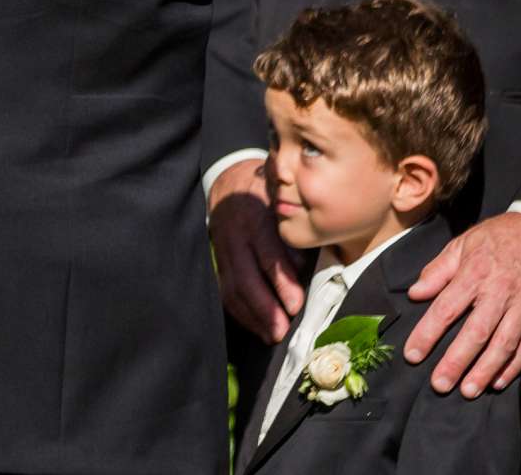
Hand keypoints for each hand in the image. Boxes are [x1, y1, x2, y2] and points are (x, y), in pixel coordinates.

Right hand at [207, 157, 305, 342]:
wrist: (230, 183)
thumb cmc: (266, 193)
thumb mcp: (282, 200)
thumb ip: (292, 231)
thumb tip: (302, 265)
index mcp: (254, 218)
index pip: (268, 255)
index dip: (281, 283)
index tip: (295, 306)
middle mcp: (235, 237)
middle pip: (246, 278)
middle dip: (265, 309)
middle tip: (281, 331)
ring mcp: (223, 251)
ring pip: (232, 289)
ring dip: (252, 316)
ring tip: (271, 336)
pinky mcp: (218, 262)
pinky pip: (225, 291)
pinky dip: (240, 312)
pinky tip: (256, 327)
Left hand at [404, 211, 520, 396]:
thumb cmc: (501, 236)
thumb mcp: (464, 243)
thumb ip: (439, 270)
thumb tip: (415, 293)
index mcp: (475, 273)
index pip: (446, 309)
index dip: (427, 334)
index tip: (413, 355)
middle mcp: (499, 292)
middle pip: (475, 333)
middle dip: (456, 362)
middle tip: (440, 385)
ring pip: (504, 344)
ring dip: (485, 371)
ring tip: (468, 390)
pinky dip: (515, 366)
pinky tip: (499, 381)